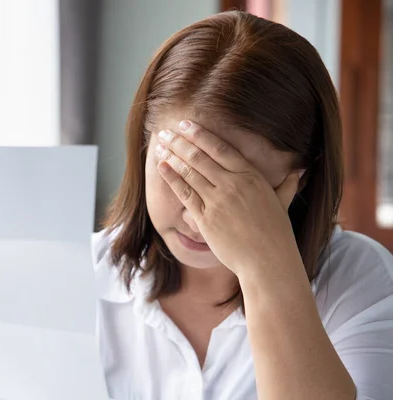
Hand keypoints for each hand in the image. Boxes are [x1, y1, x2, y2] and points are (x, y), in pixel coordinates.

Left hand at [154, 121, 302, 275]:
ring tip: (160, 146)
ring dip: (172, 156)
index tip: (186, 124)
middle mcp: (233, 184)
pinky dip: (171, 178)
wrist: (268, 261)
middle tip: (165, 132)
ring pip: (190, 172)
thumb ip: (286, 186)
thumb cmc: (276, 234)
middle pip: (200, 157)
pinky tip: (162, 167)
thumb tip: (298, 171)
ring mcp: (218, 201)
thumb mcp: (283, 204)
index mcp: (251, 176)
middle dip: (180, 142)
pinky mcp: (206, 218)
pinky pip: (185, 193)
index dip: (200, 135)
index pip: (220, 148)